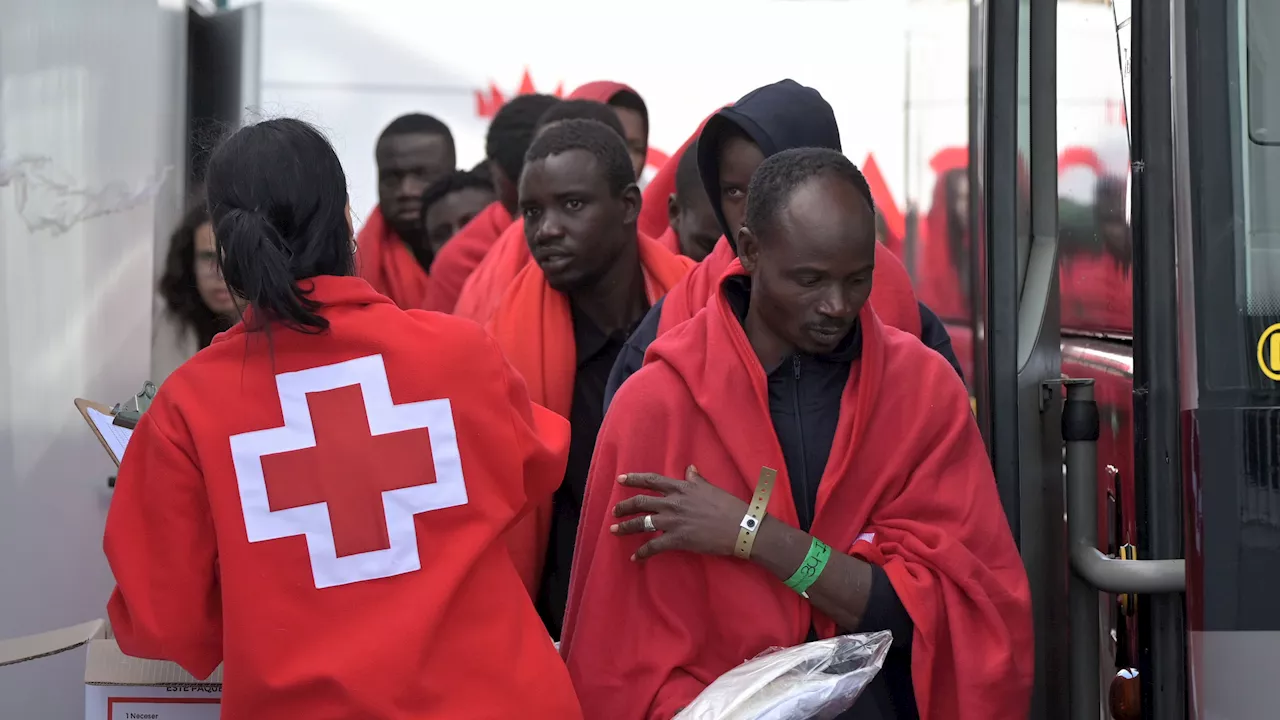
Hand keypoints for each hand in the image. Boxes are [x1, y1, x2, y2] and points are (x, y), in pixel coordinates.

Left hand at [610, 466, 747, 560]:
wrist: (741, 527)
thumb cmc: (729, 506)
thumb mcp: (711, 488)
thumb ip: (696, 479)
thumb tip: (689, 469)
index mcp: (682, 488)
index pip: (652, 481)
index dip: (634, 479)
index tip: (620, 479)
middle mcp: (673, 503)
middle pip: (641, 502)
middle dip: (624, 506)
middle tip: (615, 511)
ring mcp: (673, 522)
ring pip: (642, 523)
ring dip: (626, 528)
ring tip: (615, 531)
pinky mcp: (677, 540)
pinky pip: (653, 546)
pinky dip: (642, 553)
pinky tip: (635, 557)